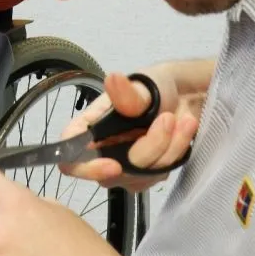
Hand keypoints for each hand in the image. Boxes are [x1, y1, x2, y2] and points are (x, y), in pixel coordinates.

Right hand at [59, 64, 201, 192]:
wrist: (183, 96)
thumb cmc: (152, 87)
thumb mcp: (142, 86)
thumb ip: (128, 93)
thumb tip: (112, 80)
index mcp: (89, 129)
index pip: (70, 158)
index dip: (85, 168)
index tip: (114, 165)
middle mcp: (101, 152)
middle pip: (115, 171)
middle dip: (148, 147)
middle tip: (169, 118)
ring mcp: (124, 168)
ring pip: (142, 174)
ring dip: (168, 147)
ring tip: (183, 120)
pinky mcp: (147, 175)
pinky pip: (161, 175)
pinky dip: (177, 153)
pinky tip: (184, 130)